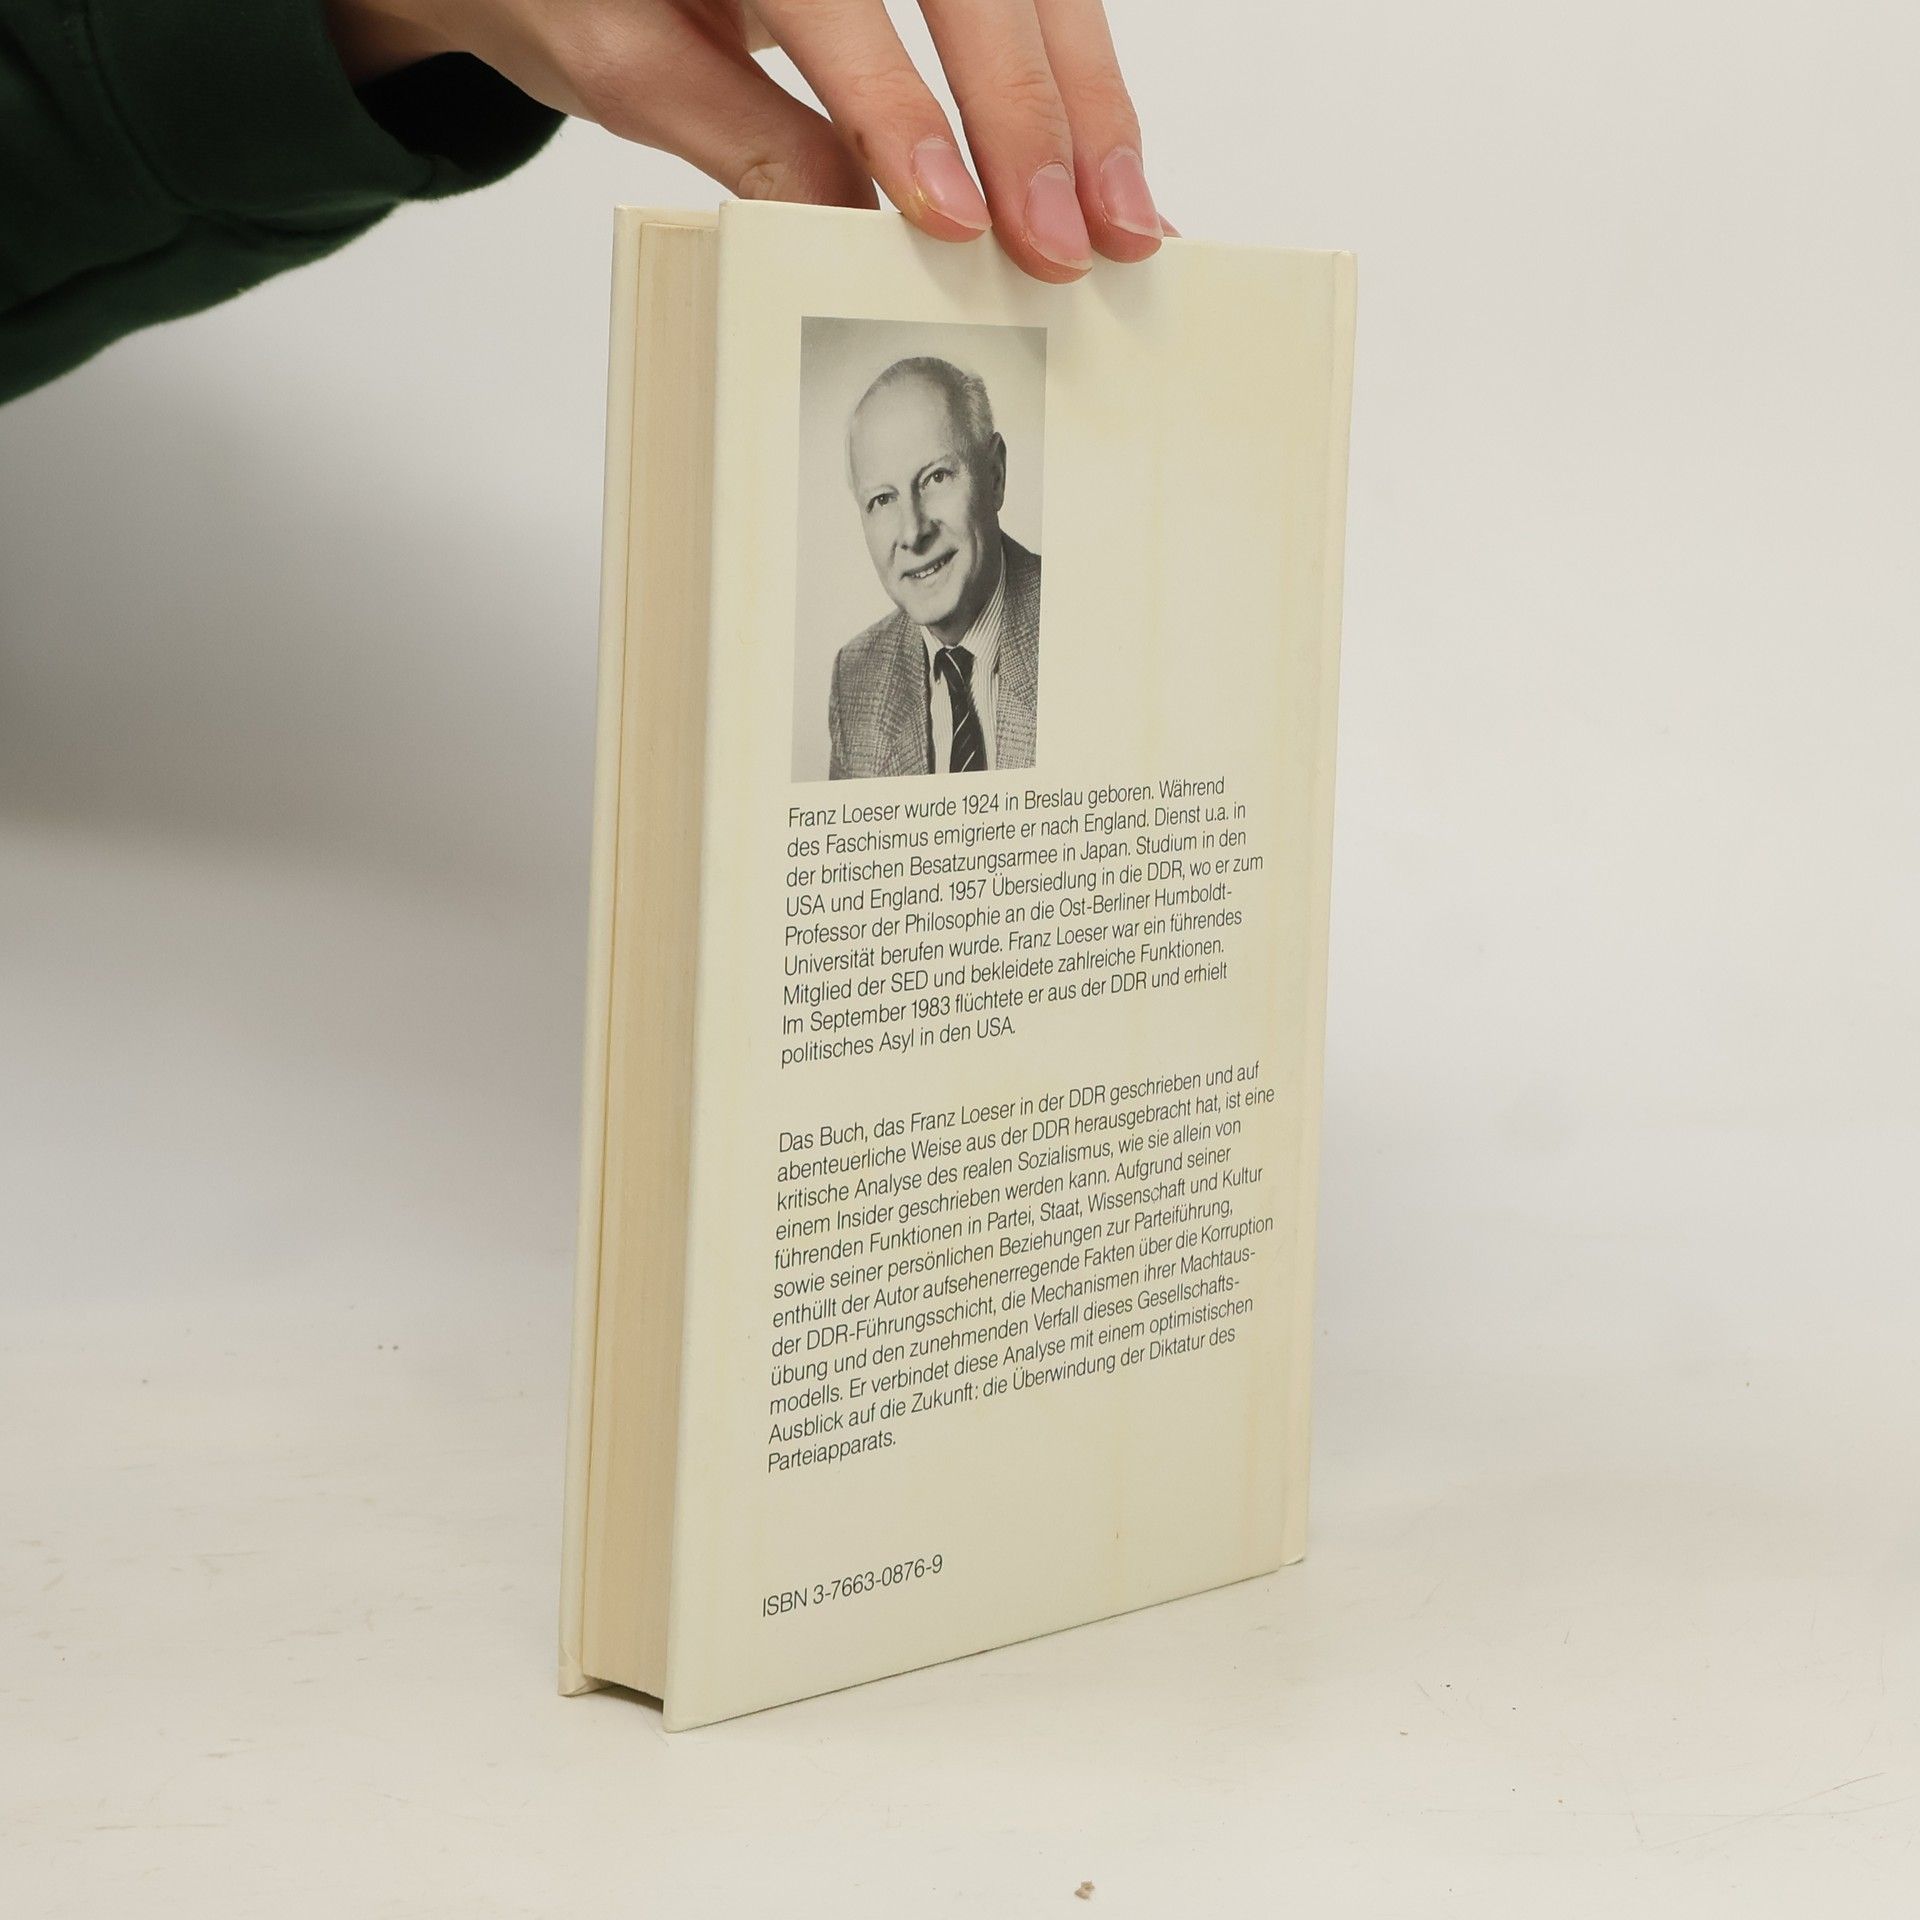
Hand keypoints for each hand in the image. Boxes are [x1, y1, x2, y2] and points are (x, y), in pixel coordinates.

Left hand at [324, 0, 1163, 280]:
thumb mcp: (618, 58)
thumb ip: (737, 131)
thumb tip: (852, 222)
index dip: (900, 109)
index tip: (951, 217)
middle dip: (1030, 117)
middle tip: (1066, 243)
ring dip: (1088, 105)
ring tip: (1127, 222)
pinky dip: (1078, 84)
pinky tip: (1111, 169)